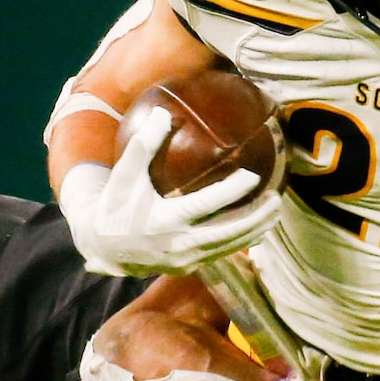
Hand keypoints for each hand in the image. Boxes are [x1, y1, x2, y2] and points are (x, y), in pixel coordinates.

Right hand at [58, 105, 281, 276]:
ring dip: (254, 231)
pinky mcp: (188, 268)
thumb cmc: (116, 204)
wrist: (102, 246)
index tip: (253, 175)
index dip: (231, 191)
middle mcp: (179, 245)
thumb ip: (143, 145)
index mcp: (166, 221)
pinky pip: (220, 254)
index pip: (206, 205)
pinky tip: (257, 228)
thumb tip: (161, 111)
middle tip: (276, 199)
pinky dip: (241, 241)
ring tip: (274, 213)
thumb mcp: (124, 175)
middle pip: (228, 232)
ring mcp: (186, 260)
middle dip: (255, 217)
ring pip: (229, 247)